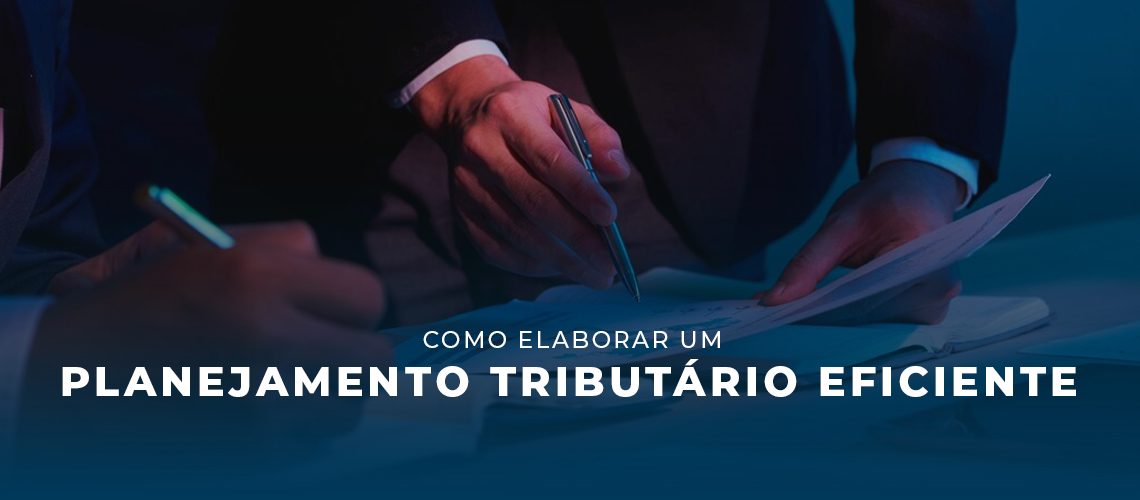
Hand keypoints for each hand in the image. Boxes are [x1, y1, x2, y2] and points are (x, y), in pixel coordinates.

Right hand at [23, 222, 390, 441]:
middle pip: (372, 358)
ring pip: (348, 407)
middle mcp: (265, 340)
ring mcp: (260, 406)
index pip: (368, 297)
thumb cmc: (137, 303)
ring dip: (326, 397)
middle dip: (349, 353)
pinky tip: (252, 414)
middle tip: (318, 350)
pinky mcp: (250, 457)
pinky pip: (312, 446)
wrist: (63, 375)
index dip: (349, 303)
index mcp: (256, 276)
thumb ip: (284, 249)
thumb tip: (341, 277)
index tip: (329, 310)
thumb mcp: (201, 245)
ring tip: (282, 383)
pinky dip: (293, 435)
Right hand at [411, 56, 631, 287]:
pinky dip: (535, 265)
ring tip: (596, 274)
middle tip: (609, 263)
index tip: (610, 218)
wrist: (466, 116)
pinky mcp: (462, 215)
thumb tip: (618, 172)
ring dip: (561, 261)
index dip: (580, 191)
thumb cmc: (529, 116)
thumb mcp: (564, 109)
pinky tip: (563, 268)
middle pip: (534, 203)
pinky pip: (499, 250)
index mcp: (510, 116)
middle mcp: (481, 151)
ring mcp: (467, 187)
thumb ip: (597, 135)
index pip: (549, 159)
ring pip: (517, 233)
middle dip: (577, 238)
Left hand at [757, 161, 965, 323]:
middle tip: (791, 314)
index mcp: (927, 262)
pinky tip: (836, 306)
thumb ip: (809, 262)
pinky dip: (859, 314)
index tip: (791, 314)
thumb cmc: (885, 200)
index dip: (828, 308)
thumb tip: (773, 300)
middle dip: (833, 315)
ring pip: (879, 323)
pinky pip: (886, 319)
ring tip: (813, 309)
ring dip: (846, 318)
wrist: (918, 187)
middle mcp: (940, 290)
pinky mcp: (925, 308)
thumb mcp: (842, 222)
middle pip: (875, 316)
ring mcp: (936, 303)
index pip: (870, 298)